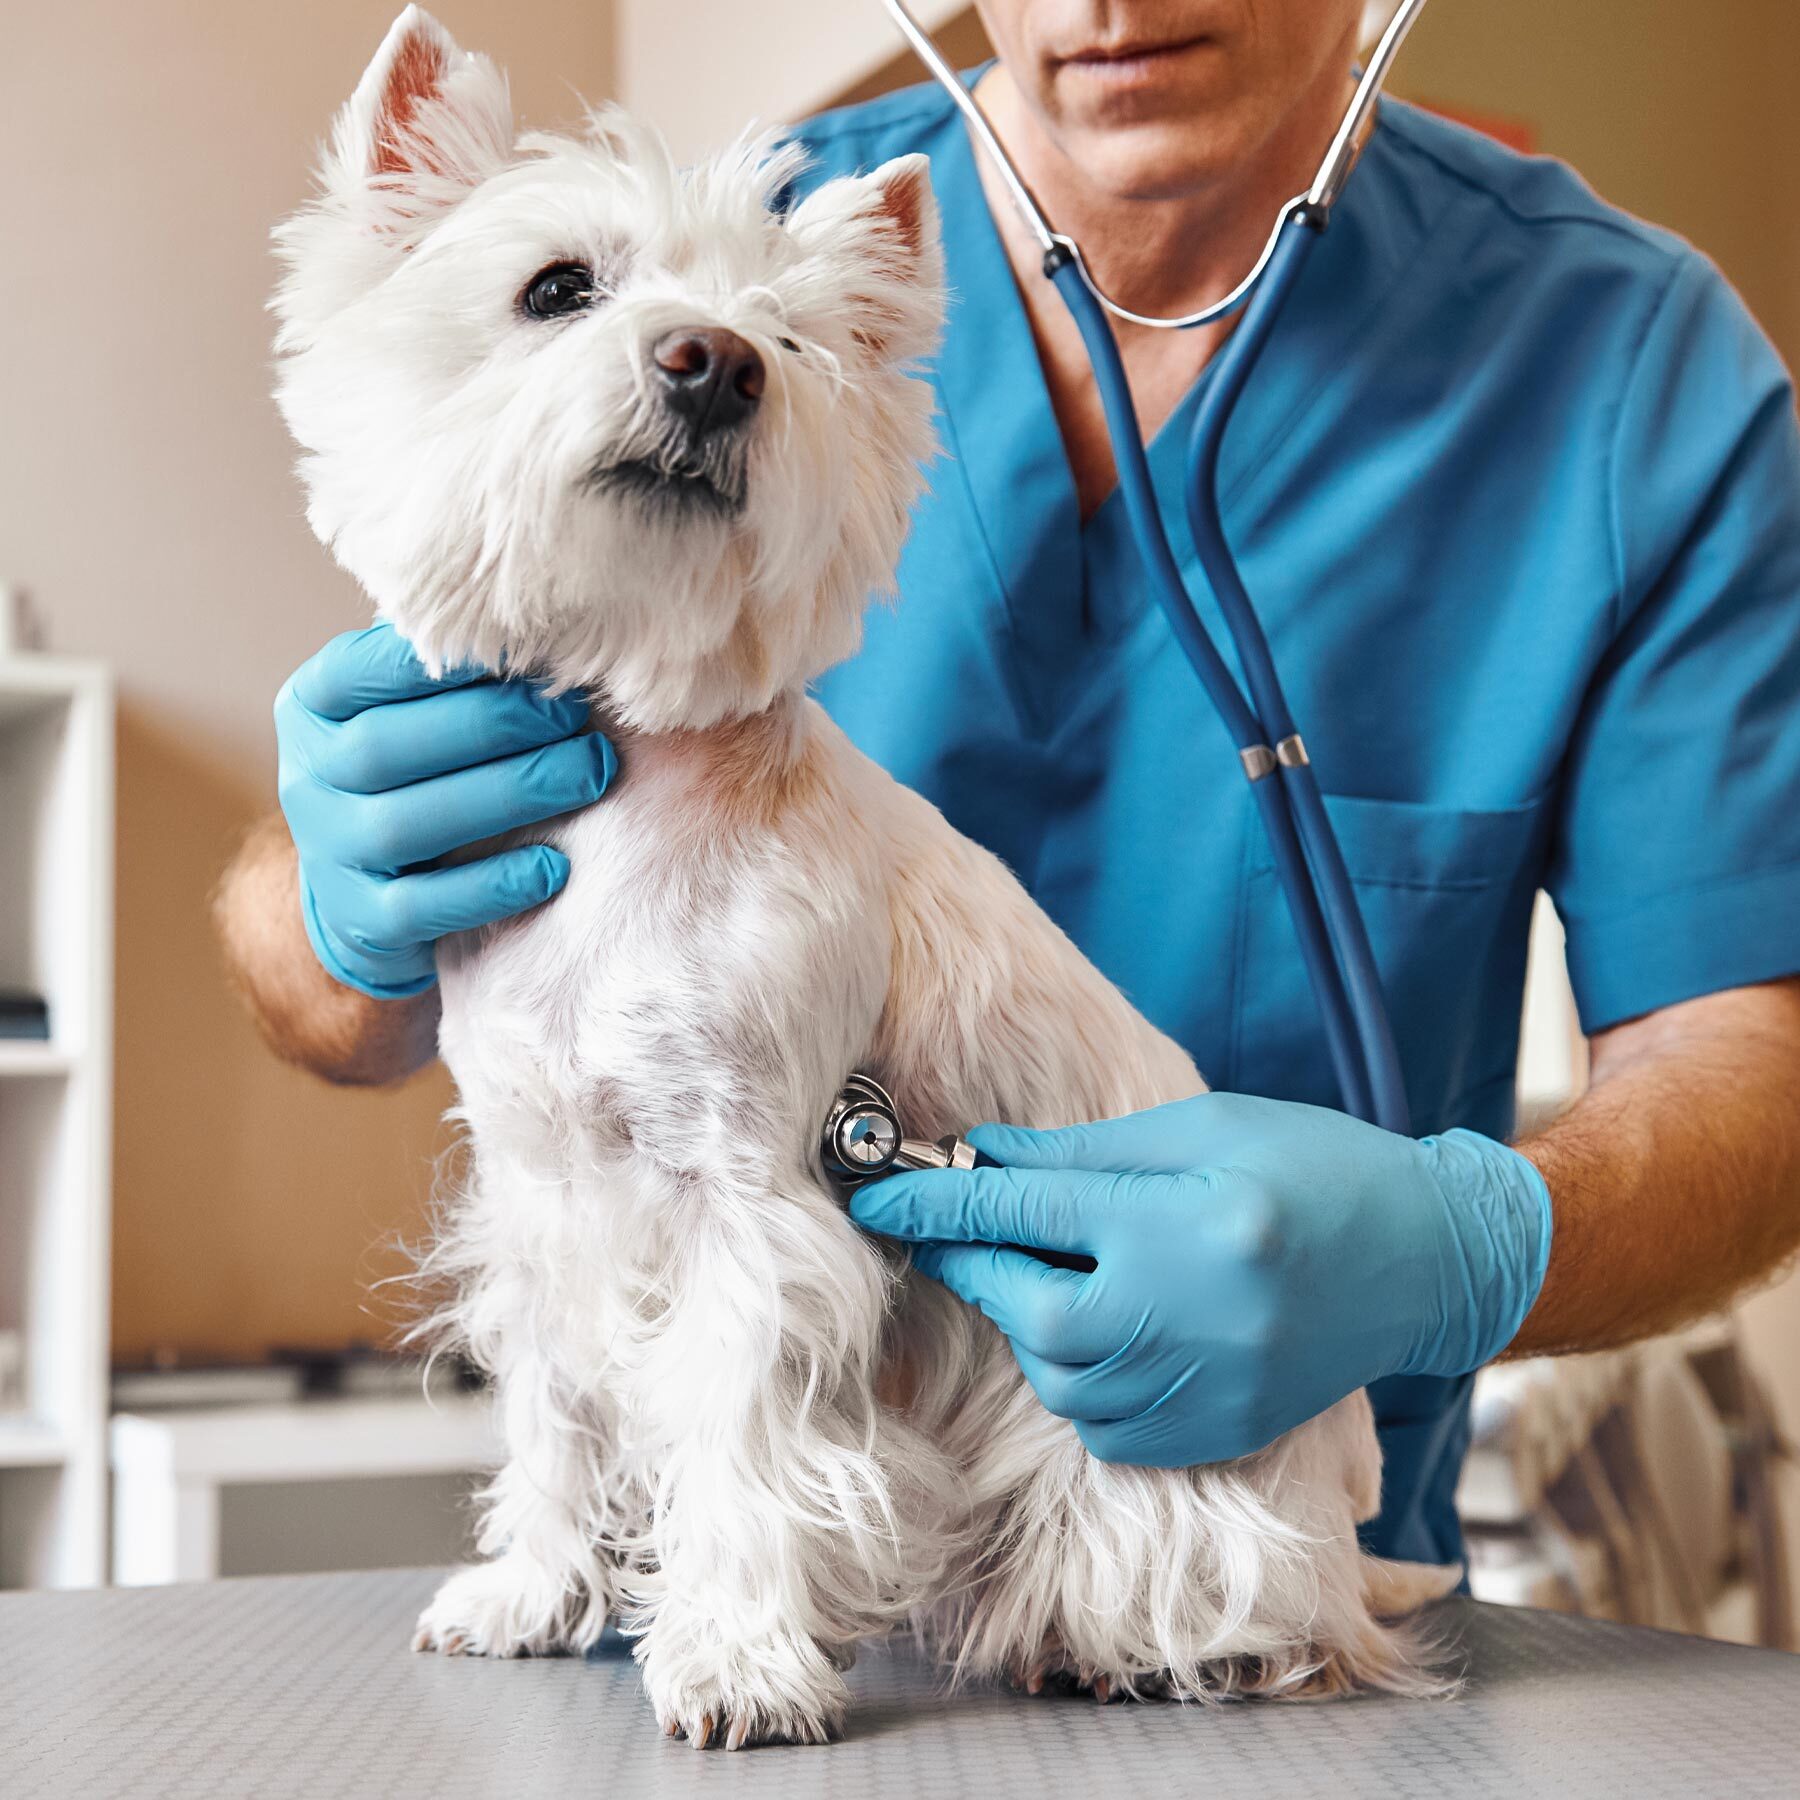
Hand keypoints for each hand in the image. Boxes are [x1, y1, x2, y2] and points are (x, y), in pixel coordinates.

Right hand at [275, 623, 616, 997]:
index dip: (445, 661)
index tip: (531, 652)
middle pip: (386, 746)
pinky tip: (553, 867)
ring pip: (405, 824)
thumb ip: (451, 674)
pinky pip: (420, 906)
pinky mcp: (360, 921)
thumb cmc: (418, 776)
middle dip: (492, 726)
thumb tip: (548, 628)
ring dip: (506, 795)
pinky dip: (489, 885)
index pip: (365, 669)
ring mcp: (326, 853)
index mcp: (314, 704)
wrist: (369, 894)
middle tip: (575, 719)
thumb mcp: (412, 712)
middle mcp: (307, 776)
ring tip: (588, 775)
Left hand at [848, 1092, 1551, 1467]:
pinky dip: (1079, 1377)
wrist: (1426, 1257)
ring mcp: (1209, 1389)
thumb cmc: (1314, 1166)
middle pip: (1034, 1310)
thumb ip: (1084, 1153)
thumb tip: (980, 1156)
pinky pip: (1105, 1426)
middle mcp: (1193, 1318)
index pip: (1028, 1212)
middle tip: (968, 1230)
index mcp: (1187, 1224)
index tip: (876, 1191)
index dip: (939, 1199)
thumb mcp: (1201, 1127)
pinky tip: (1106, 1324)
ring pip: (1061, 1378)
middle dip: (984, 1268)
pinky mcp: (1216, 1433)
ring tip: (1056, 1269)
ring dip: (1032, 1321)